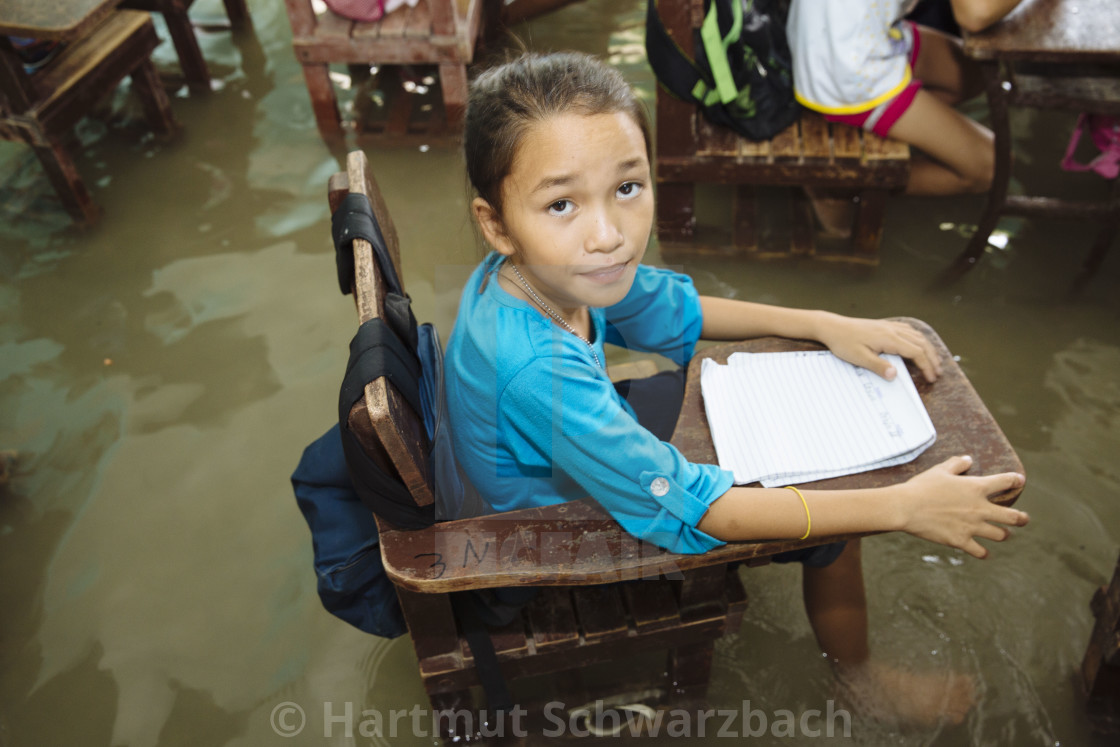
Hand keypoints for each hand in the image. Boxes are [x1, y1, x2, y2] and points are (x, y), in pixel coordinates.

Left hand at [815, 314, 942, 381]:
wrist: (832, 327)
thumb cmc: (844, 343)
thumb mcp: (859, 358)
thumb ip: (878, 366)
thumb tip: (895, 376)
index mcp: (889, 339)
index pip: (916, 352)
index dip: (927, 366)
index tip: (932, 378)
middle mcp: (893, 330)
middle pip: (921, 343)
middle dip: (932, 359)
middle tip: (938, 373)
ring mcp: (889, 326)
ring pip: (917, 336)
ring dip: (928, 348)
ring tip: (934, 361)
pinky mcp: (884, 325)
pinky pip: (908, 330)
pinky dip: (918, 338)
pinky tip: (918, 344)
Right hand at [896, 456, 1027, 557]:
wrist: (906, 507)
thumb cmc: (921, 486)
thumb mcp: (939, 470)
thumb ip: (957, 464)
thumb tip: (968, 459)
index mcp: (977, 487)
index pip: (1006, 481)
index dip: (1015, 480)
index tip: (1019, 481)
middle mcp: (980, 508)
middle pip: (1013, 517)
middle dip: (1022, 518)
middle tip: (1024, 519)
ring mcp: (972, 526)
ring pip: (1001, 535)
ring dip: (1004, 535)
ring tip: (1004, 535)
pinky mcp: (960, 541)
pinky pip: (980, 551)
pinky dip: (983, 553)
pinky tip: (984, 552)